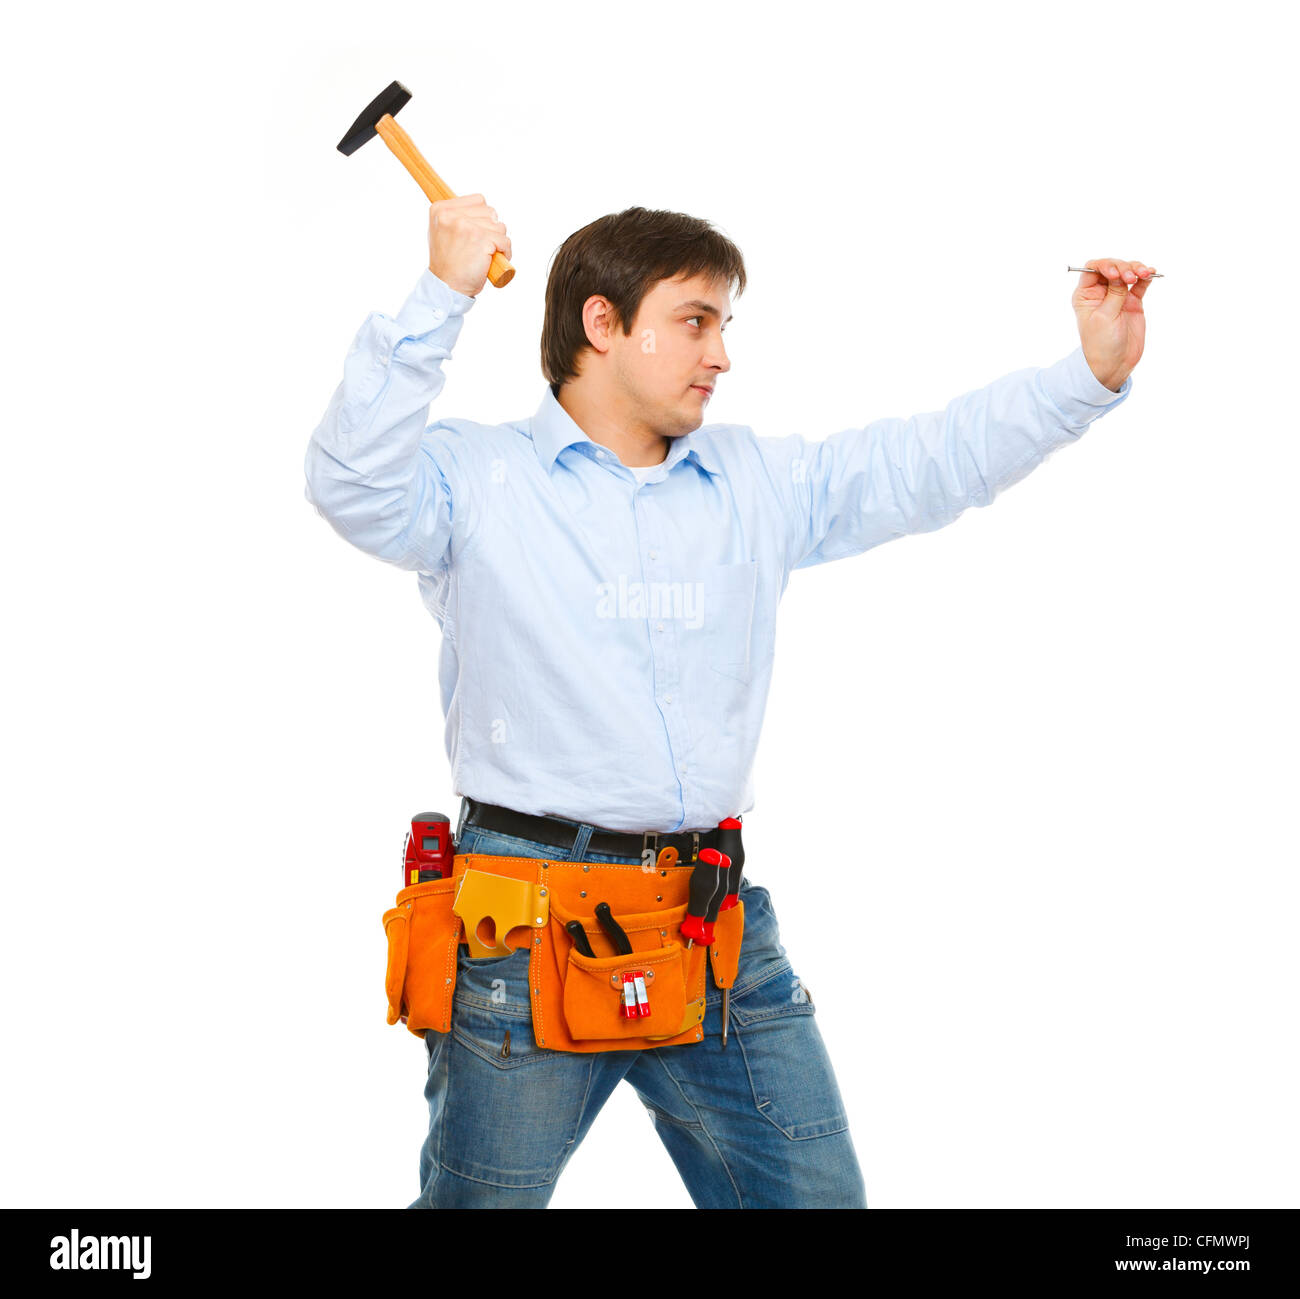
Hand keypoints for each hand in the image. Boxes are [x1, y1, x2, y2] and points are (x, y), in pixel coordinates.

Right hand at [427, 195, 511, 297]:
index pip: (478, 200)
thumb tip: (481, 207)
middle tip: (481, 247)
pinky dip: (505, 252)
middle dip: (491, 230)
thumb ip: (456, 216)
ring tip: (485, 255)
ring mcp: (467, 226)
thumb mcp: (442, 232)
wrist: (447, 287)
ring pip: (499, 226)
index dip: (483, 218)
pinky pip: (505, 241)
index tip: (477, 235)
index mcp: (440, 209)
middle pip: (491, 212)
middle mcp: (451, 215)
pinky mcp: (481, 239)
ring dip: (498, 242)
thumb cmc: (448, 264)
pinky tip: (493, 261)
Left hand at [1072, 259, 1156, 391]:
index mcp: (1085, 295)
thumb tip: (1122, 272)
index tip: (1116, 274)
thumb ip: (1115, 293)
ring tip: (1145, 274)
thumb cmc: (1101, 344)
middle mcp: (1100, 292)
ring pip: (1127, 272)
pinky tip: (1151, 274)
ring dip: (1137, 269)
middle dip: (1124, 267)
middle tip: (1131, 277)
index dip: (1105, 265)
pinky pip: (1140, 284)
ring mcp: (1118, 296)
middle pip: (1112, 267)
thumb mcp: (1105, 317)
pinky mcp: (1132, 301)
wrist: (1114, 364)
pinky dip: (1146, 277)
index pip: (1092, 269)